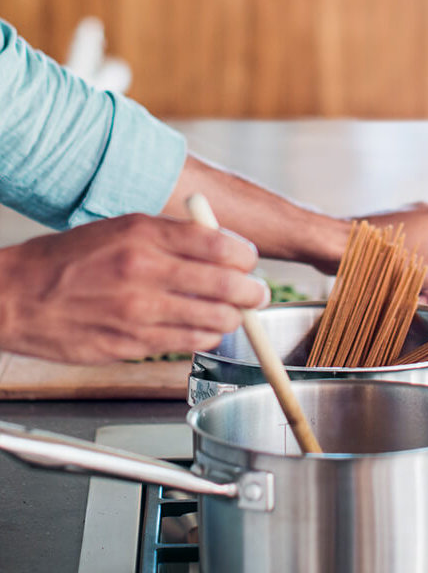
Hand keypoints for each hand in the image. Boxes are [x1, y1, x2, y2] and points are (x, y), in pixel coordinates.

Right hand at [0, 214, 267, 363]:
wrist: (15, 297)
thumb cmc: (70, 260)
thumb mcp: (121, 229)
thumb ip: (173, 236)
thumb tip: (224, 248)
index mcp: (144, 235)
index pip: (221, 244)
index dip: (245, 256)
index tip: (248, 261)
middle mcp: (145, 271)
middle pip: (228, 284)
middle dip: (253, 291)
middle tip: (258, 293)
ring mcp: (140, 311)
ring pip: (217, 319)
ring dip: (234, 317)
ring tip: (234, 312)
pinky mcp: (133, 343)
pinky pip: (191, 342)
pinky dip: (208, 336)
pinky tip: (204, 328)